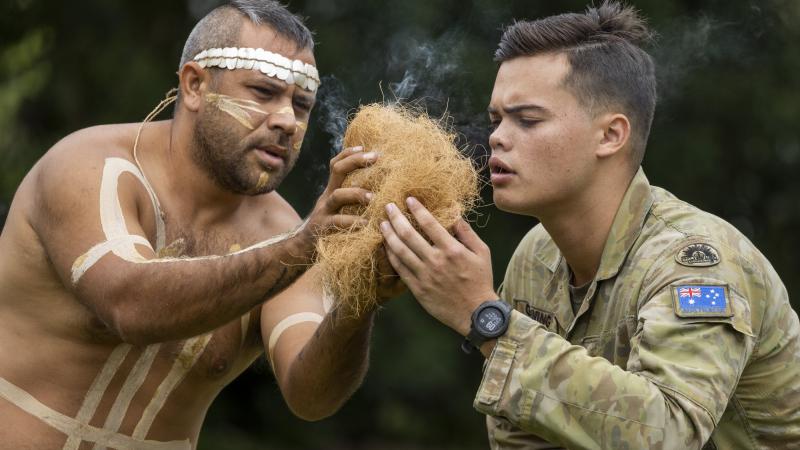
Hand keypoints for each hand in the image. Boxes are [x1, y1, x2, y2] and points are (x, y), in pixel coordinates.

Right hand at [300, 146, 375, 248]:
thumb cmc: (329, 230)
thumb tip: (379, 192)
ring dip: (356, 193)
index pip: (336, 165)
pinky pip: (338, 222)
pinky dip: (353, 222)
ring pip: (338, 195)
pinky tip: (366, 224)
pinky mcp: (323, 229)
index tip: (365, 147)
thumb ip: (351, 201)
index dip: (348, 153)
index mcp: (331, 191)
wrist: (302, 250)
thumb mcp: (338, 210)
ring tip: (373, 196)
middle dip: (355, 161)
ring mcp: (324, 212)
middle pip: (337, 171)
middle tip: (375, 157)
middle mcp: (326, 198)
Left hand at [379, 197, 495, 335]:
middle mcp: (435, 261)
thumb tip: (454, 214)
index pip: (429, 223)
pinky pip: (400, 269)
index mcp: (452, 250)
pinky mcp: (417, 289)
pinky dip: (390, 256)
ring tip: (382, 224)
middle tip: (388, 206)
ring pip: (400, 251)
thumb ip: (466, 232)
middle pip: (409, 234)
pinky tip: (386, 246)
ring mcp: (424, 276)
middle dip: (396, 218)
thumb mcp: (482, 252)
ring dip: (389, 235)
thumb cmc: (481, 280)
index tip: (408, 199)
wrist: (475, 313)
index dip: (417, 209)